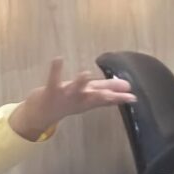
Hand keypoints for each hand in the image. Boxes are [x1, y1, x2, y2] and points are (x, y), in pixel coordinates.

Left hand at [9, 58, 136, 140]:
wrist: (40, 114)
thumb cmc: (67, 103)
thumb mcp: (88, 98)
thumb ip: (106, 92)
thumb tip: (127, 88)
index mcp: (88, 101)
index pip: (106, 99)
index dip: (119, 98)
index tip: (133, 97)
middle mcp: (78, 99)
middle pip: (94, 97)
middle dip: (106, 95)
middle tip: (117, 91)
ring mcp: (64, 96)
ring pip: (74, 89)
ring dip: (80, 82)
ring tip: (86, 73)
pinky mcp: (50, 91)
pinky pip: (53, 79)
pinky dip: (55, 70)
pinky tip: (58, 59)